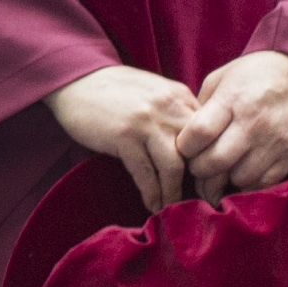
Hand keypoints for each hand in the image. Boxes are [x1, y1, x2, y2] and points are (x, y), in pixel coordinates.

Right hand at [47, 64, 200, 210]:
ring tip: (171, 207)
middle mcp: (168, 107)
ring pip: (173, 167)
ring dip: (173, 193)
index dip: (212, 162)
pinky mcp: (123, 136)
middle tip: (198, 200)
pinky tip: (151, 204)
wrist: (75, 78)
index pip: (211, 134)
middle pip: (198, 152)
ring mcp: (146, 121)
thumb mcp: (155, 92)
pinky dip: (151, 193)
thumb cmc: (115, 90)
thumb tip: (197, 144)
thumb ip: (177, 112)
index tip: (209, 182)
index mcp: (180, 96)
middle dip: (200, 181)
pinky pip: (145, 173)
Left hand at [177, 51, 287, 201]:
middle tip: (197, 166)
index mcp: (232, 100)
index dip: (184, 147)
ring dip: (224, 179)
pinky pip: (264, 182)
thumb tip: (186, 137)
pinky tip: (240, 174)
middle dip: (199, 170)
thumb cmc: (257, 74)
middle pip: (215, 162)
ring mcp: (275, 142)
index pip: (199, 134)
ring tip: (220, 170)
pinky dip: (248, 184)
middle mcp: (254, 124)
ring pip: (239, 178)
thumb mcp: (222, 78)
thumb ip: (202, 106)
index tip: (184, 147)